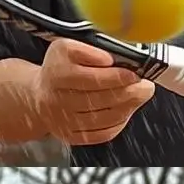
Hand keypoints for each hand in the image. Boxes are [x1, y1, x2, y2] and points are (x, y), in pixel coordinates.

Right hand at [34, 38, 155, 146]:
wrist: (39, 95)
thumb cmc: (59, 69)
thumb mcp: (68, 47)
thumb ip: (90, 49)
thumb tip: (112, 59)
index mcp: (57, 73)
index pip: (91, 78)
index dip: (117, 77)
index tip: (135, 73)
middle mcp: (57, 99)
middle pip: (100, 99)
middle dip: (129, 92)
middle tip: (145, 86)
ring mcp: (64, 121)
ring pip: (104, 118)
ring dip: (128, 107)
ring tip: (139, 96)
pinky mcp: (72, 136)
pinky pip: (102, 134)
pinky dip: (119, 122)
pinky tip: (125, 110)